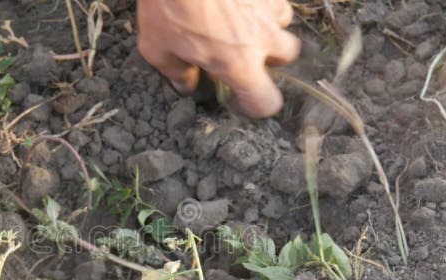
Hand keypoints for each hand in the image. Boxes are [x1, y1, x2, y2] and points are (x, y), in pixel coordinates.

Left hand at [136, 0, 299, 116]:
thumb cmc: (167, 4)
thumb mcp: (157, 48)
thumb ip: (177, 73)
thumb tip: (187, 84)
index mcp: (238, 63)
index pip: (267, 101)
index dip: (257, 104)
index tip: (243, 97)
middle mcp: (263, 37)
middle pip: (287, 57)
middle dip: (270, 57)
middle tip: (244, 50)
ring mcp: (268, 5)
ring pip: (285, 22)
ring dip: (269, 25)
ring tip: (243, 20)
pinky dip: (261, 2)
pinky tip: (240, 0)